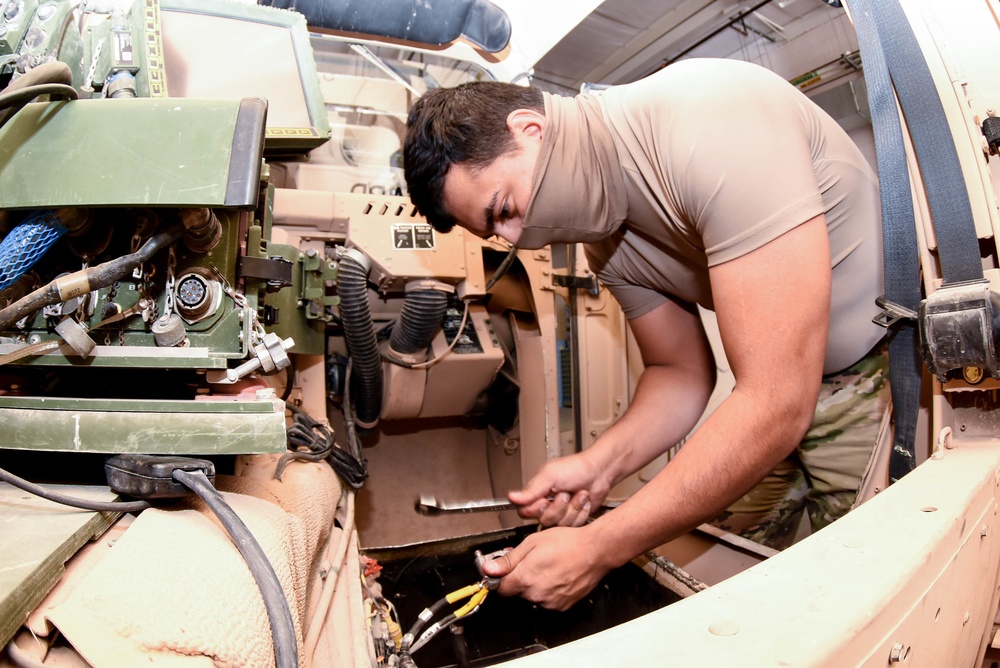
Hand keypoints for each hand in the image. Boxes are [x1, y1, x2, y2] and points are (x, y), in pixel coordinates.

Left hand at [481, 526, 610, 610]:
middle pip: (517, 591)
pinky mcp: (562, 606)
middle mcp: (536, 594)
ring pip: (533, 596)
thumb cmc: (567, 543)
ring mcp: (550, 602)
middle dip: (520, 578)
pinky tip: (557, 575)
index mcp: (525, 578)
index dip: (501, 578)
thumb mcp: (532, 543)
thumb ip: (509, 559)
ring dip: (535, 584)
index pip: (500, 588)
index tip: (504, 571)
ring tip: (548, 566)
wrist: (595, 551)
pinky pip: (548, 600)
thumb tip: (490, 568)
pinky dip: (549, 590)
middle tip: (532, 562)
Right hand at [511, 452, 611, 526]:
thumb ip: (531, 489)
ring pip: (559, 524)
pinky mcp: (574, 518)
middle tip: (565, 494)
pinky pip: (573, 526)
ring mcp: (561, 512)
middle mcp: (548, 504)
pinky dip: (581, 512)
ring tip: (578, 495)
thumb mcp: (550, 475)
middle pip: (544, 520)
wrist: (600, 472)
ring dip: (572, 508)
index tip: (545, 500)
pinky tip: (584, 501)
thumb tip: (511, 497)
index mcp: (538, 492)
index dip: (535, 509)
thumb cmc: (576, 468)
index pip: (525, 511)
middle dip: (558, 508)